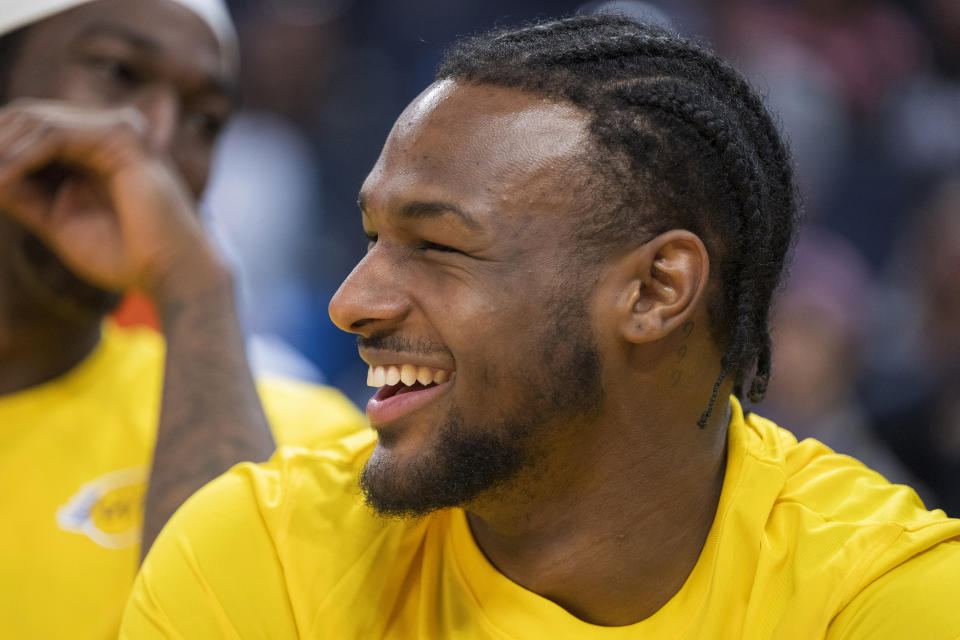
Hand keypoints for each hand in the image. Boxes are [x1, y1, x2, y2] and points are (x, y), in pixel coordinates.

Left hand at [0, 99, 227, 303]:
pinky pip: (54, 134)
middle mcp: (105, 131)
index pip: (29, 129)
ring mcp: (117, 129)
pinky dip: (20, 156)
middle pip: (26, 116)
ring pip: (35, 120)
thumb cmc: (126, 256)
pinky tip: (3, 179)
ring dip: (1, 151)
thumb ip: (23, 195)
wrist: (173, 273)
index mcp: (93, 150)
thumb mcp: (58, 221)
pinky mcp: (122, 136)